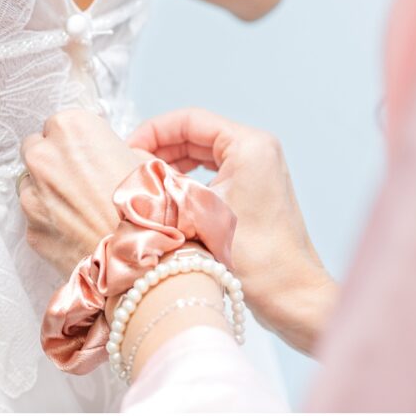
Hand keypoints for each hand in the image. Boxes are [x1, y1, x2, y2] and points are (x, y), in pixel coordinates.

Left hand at [19, 109, 149, 277]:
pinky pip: (36, 219)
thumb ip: (104, 147)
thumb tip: (96, 153)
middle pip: (36, 149)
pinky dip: (51, 223)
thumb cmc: (147, 207)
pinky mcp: (29, 229)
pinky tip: (78, 231)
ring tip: (83, 210)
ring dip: (49, 193)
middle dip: (53, 162)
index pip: (57, 124)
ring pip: (31, 185)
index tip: (88, 156)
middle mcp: (43, 155)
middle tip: (81, 182)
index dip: (74, 142)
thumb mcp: (139, 159)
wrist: (140, 259)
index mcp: (71, 127)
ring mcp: (31, 194)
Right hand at [129, 108, 338, 354]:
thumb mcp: (196, 213)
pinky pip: (213, 173)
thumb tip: (130, 167)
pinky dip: (187, 181)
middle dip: (159, 149)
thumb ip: (161, 183)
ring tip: (143, 182)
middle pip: (196, 135)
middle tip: (129, 167)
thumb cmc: (253, 256)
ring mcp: (259, 171)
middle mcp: (258, 150)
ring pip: (203, 155)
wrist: (290, 295)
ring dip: (171, 165)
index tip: (126, 148)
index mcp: (249, 145)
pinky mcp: (256, 191)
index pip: (189, 120)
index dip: (153, 131)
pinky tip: (166, 197)